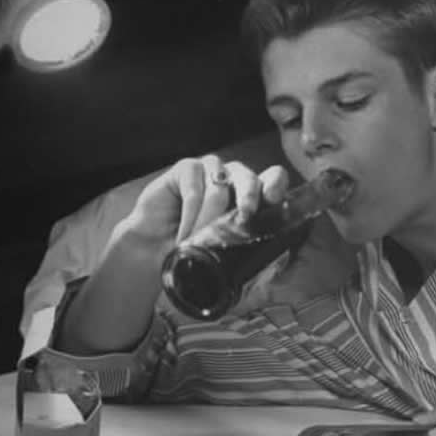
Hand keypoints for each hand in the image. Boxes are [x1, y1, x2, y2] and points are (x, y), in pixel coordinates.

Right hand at [126, 155, 289, 251]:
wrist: (155, 252)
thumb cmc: (195, 254)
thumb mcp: (227, 260)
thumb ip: (253, 259)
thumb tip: (280, 267)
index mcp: (252, 196)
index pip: (273, 180)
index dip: (276, 185)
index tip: (274, 199)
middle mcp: (234, 178)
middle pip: (249, 177)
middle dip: (250, 197)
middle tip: (246, 216)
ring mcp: (211, 169)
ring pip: (219, 187)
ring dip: (209, 220)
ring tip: (197, 244)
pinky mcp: (187, 168)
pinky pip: (194, 189)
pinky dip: (190, 216)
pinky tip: (183, 236)